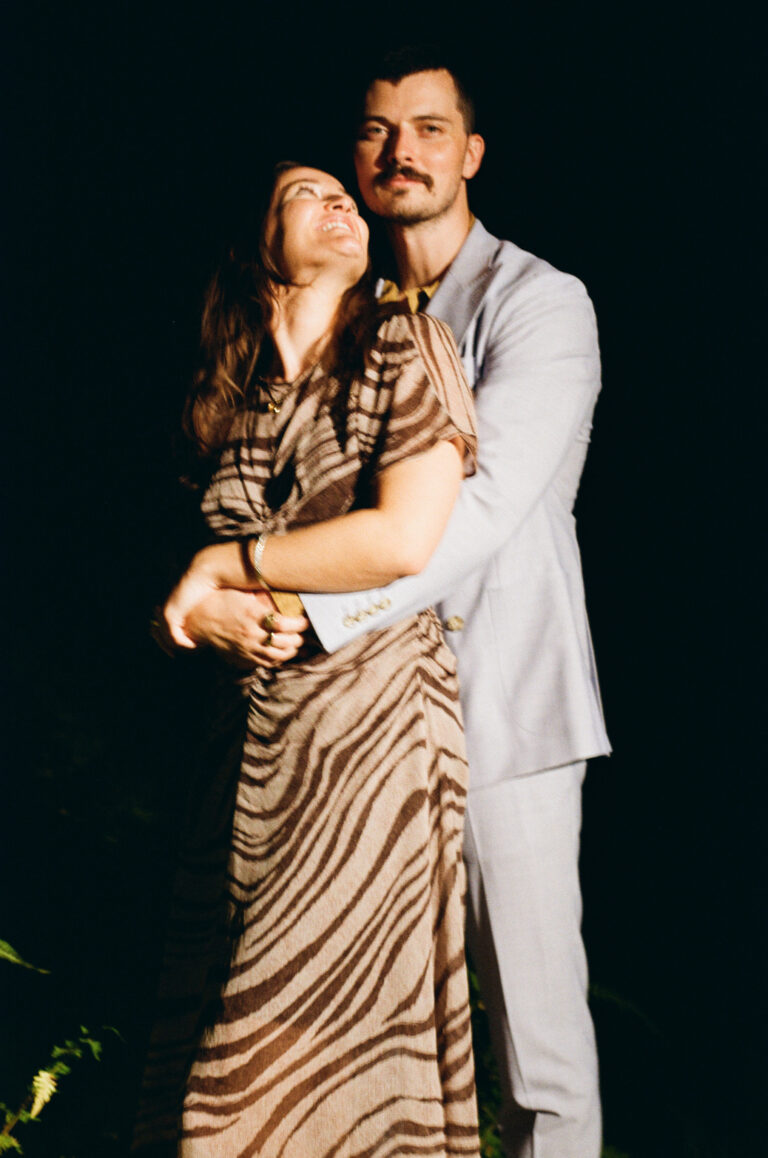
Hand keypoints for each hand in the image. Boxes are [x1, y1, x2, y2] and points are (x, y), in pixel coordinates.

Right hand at [182, 588, 309, 667]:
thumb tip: (285, 590)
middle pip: (286, 642)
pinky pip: (267, 663)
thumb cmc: (223, 600)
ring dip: (292, 649)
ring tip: (296, 641)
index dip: (300, 624)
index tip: (305, 619)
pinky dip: (280, 659)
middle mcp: (252, 634)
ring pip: (279, 656)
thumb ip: (263, 595)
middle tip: (304, 630)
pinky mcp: (244, 657)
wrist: (200, 620)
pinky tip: (284, 652)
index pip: (284, 624)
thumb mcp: (243, 592)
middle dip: (299, 637)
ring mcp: (248, 648)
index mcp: (252, 615)